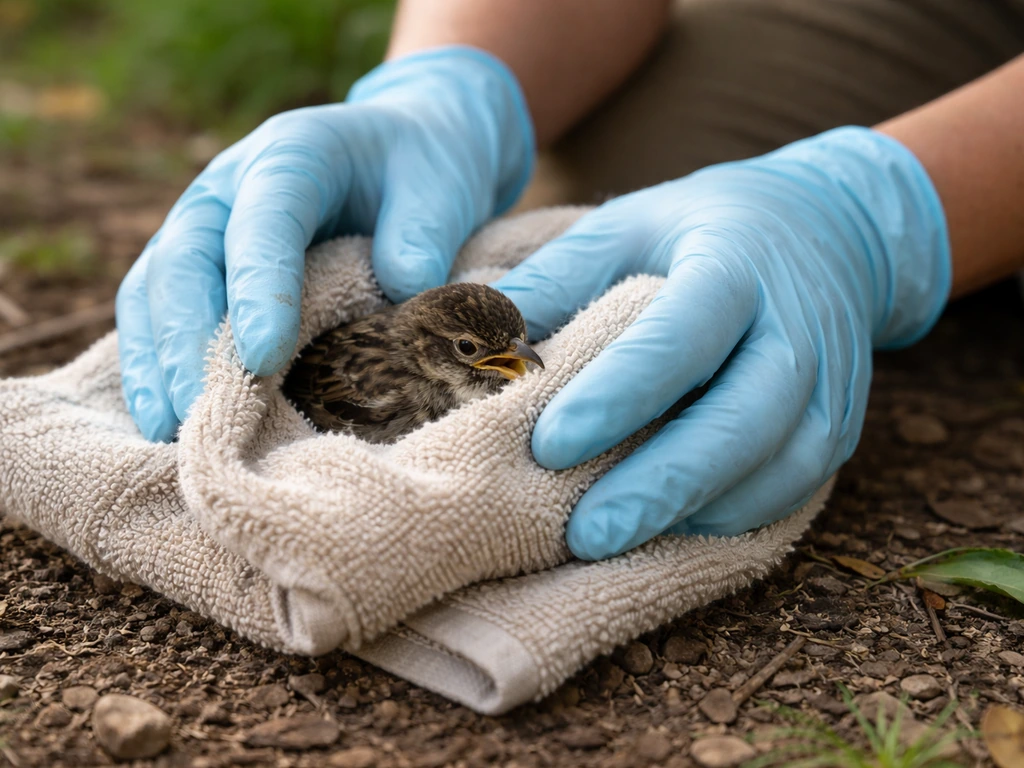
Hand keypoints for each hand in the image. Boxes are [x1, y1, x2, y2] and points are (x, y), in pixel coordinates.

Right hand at [116, 46, 532, 440]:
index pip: (263, 222)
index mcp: (292, 157)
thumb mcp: (441, 186)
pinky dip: (155, 364)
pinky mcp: (205, 268)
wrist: (406, 153)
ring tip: (169, 431)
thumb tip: (402, 287)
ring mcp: (208, 228)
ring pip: (156, 290)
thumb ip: (423, 232)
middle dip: (187, 340)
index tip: (264, 358)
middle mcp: (231, 189)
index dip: (258, 289)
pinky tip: (164, 421)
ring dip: (158, 362)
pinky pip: (159, 312)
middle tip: (202, 414)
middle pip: (186, 260)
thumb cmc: (421, 172)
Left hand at [494, 127, 950, 558]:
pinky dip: (735, 516)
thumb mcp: (626, 226)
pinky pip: (794, 487)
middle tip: (583, 535)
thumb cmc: (699, 230)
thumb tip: (481, 344)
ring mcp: (830, 383)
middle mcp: (795, 328)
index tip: (548, 446)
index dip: (617, 396)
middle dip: (662, 484)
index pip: (680, 336)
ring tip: (616, 543)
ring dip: (698, 512)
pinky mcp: (840, 425)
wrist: (827, 228)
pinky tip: (671, 530)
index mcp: (733, 266)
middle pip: (741, 419)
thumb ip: (556, 278)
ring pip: (780, 466)